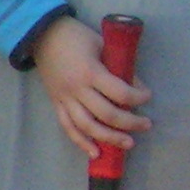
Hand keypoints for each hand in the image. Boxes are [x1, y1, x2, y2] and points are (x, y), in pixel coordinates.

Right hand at [33, 15, 149, 154]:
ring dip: (110, 138)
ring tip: (128, 143)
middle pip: (107, 114)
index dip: (138, 97)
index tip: (148, 96)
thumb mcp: (101, 44)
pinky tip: (96, 153)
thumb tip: (135, 85)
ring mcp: (65, 99)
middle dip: (130, 122)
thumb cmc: (75, 36)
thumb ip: (117, 65)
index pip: (120, 93)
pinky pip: (68, 127)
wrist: (41, 35)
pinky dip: (81, 142)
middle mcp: (77, 89)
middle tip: (146, 125)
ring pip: (88, 126)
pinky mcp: (56, 104)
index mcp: (90, 72)